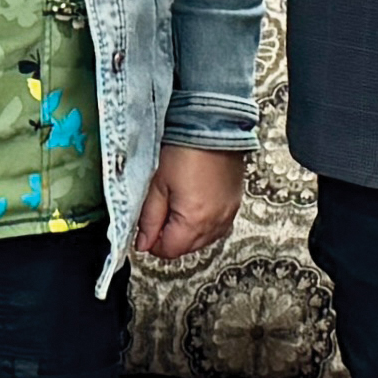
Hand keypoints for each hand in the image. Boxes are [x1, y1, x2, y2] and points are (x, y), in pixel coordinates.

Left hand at [135, 146, 245, 265]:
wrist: (213, 126)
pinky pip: (217, 226)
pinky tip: (195, 204)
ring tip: (178, 204)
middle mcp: (216, 222)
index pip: (169, 250)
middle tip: (161, 211)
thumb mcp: (157, 185)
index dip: (153, 242)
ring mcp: (228, 213)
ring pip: (203, 239)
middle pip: (187, 248)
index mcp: (195, 220)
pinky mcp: (234, 204)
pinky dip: (204, 222)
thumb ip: (149, 219)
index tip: (147, 227)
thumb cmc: (185, 149)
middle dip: (171, 236)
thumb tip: (144, 243)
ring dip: (188, 231)